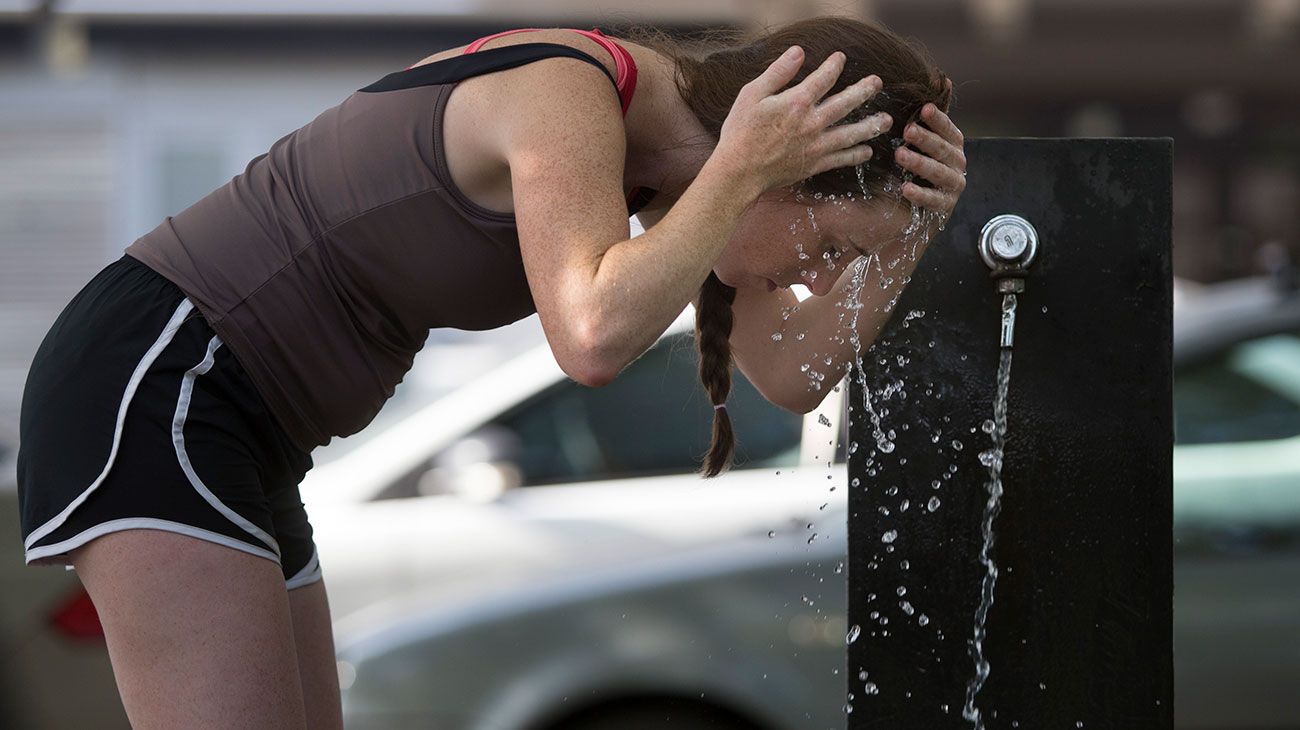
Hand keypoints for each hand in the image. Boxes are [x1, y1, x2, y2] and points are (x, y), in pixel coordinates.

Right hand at [713, 46, 893, 193]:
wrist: (739, 172)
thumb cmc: (740, 131)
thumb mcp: (752, 94)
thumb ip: (778, 72)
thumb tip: (798, 52)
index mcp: (797, 102)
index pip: (824, 78)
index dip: (834, 65)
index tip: (840, 59)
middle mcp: (812, 122)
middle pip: (846, 103)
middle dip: (864, 90)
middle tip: (877, 82)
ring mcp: (816, 146)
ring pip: (851, 133)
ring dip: (870, 125)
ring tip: (885, 120)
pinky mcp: (814, 165)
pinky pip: (842, 159)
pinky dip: (857, 155)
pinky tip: (867, 151)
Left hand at [894, 90, 966, 222]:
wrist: (923, 209)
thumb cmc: (923, 168)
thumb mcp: (927, 141)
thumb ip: (934, 117)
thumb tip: (945, 79)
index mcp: (953, 146)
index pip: (949, 129)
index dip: (938, 119)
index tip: (923, 109)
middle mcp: (957, 164)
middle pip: (943, 149)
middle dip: (926, 139)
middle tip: (908, 130)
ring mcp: (953, 186)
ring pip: (938, 173)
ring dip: (920, 163)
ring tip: (900, 155)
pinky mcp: (944, 208)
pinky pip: (933, 200)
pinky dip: (920, 194)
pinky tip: (905, 189)